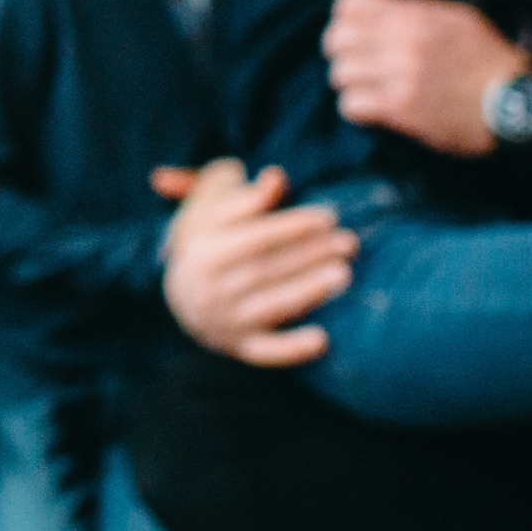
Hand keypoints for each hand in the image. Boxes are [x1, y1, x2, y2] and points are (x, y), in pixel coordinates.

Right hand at [151, 158, 355, 367]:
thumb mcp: (215, 203)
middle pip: (267, 269)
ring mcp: (223, 320)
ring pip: (270, 306)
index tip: (329, 217)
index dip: (293, 226)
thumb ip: (246, 191)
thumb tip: (277, 178)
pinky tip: (322, 341)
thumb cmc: (208, 235)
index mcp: (203, 248)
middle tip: (349, 243)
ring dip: (309, 291)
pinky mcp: (238, 346)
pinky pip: (265, 352)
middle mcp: (209, 287)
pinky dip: (291, 350)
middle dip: (311, 255)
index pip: (255, 237)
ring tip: (344, 275)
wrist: (182, 293)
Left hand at [324, 0, 529, 157]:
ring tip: (365, 88)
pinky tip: (371, 109)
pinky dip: (356, 108)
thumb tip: (379, 13)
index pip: (351, 2)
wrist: (516, 104)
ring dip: (349, 82)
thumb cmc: (487, 62)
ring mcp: (402, 74)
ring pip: (341, 72)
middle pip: (338, 38)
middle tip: (354, 64)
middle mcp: (405, 40)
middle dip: (341, 52)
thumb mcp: (457, 20)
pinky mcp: (402, 108)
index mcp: (416, 15)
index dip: (345, 18)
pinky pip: (352, 104)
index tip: (355, 32)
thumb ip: (416, 14)